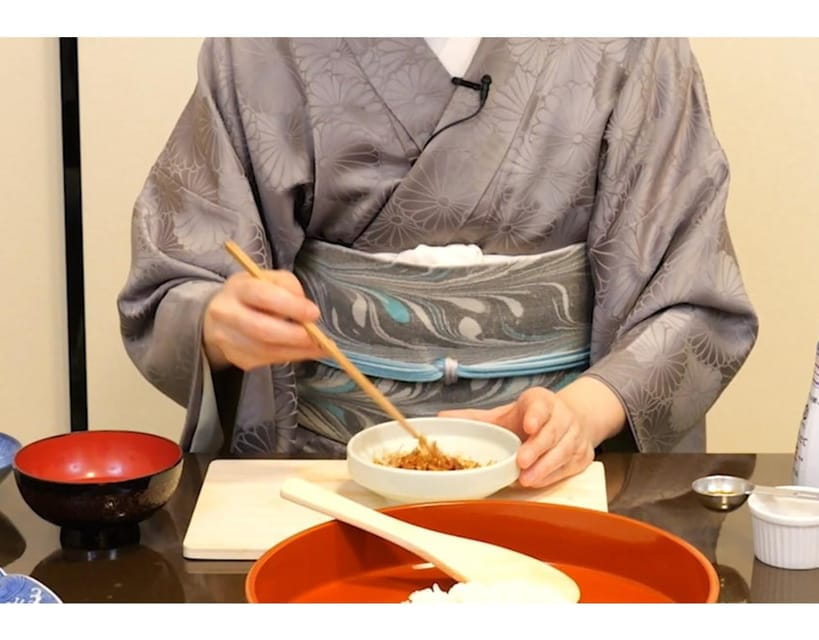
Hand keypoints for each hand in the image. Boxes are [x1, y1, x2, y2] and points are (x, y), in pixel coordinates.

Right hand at [202, 270, 325, 370]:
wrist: (222, 313)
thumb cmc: (254, 293)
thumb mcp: (270, 279)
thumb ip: (289, 287)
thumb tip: (306, 311)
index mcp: (237, 288)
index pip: (263, 297)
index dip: (291, 307)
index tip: (314, 313)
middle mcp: (226, 314)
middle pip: (263, 330)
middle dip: (296, 336)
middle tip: (319, 337)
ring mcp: (227, 339)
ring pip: (267, 351)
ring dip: (298, 351)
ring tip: (320, 347)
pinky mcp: (236, 357)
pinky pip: (267, 360)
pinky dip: (290, 356)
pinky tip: (304, 351)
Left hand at [439, 377, 625, 486]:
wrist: (569, 421)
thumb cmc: (528, 420)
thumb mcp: (503, 415)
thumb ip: (475, 419)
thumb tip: (441, 418)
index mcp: (541, 401)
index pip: (541, 404)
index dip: (536, 414)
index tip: (527, 425)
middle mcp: (562, 416)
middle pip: (553, 431)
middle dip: (538, 447)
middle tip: (522, 461)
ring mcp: (576, 436)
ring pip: (564, 450)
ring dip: (546, 466)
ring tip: (527, 479)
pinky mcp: (583, 455)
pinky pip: (570, 466)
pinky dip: (555, 475)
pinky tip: (540, 481)